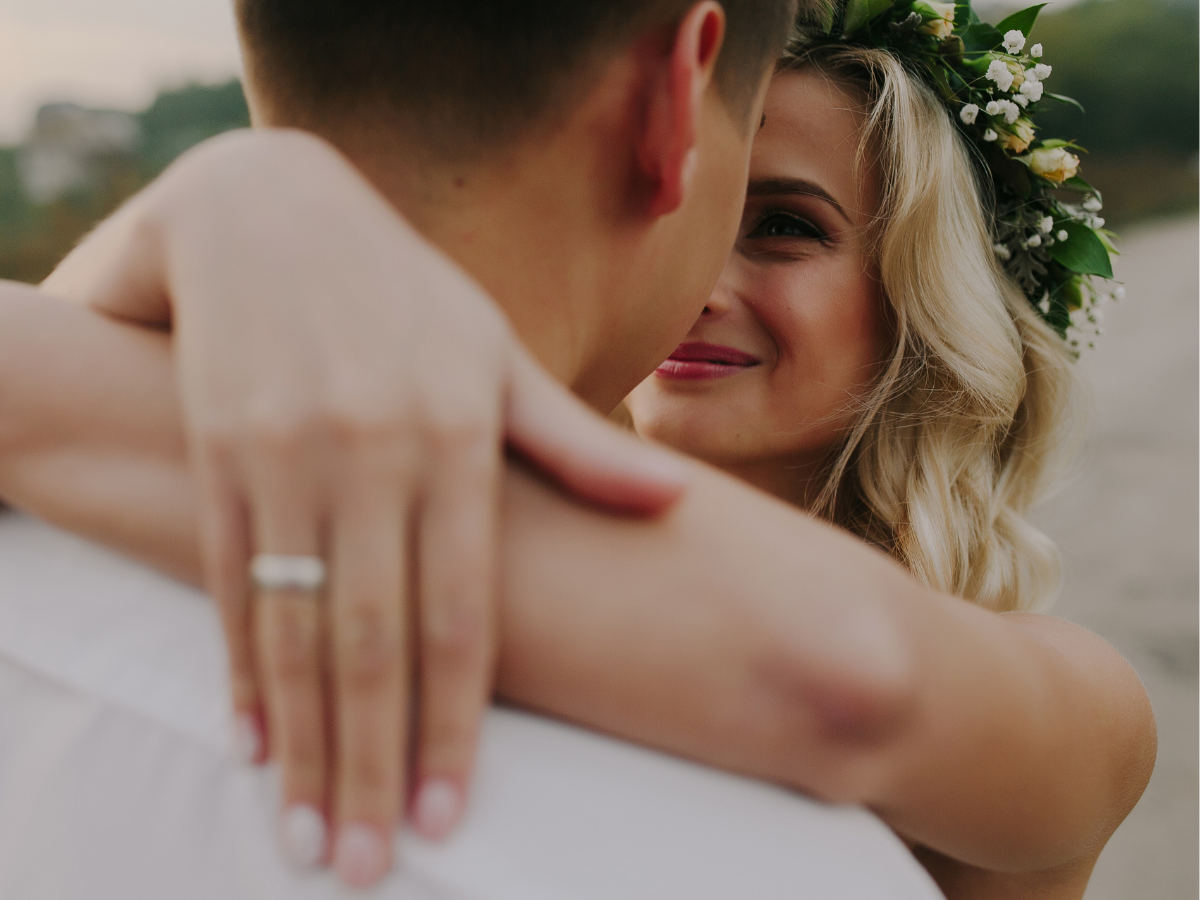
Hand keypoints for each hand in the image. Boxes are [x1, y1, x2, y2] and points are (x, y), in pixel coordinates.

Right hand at [45, 128, 687, 886]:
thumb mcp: (496, 352)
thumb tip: (673, 505)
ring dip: (303, 741)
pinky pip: (228, 577)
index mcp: (456, 436)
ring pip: (295, 626)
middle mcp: (370, 451)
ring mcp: (285, 451)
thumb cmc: (406, 293)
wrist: (265, 209)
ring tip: (309, 835)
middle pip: (372, 640)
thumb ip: (575, 444)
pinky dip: (239, 666)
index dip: (456, 724)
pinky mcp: (216, 448)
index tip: (452, 817)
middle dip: (373, 763)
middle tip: (366, 868)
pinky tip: (251, 740)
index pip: (462, 612)